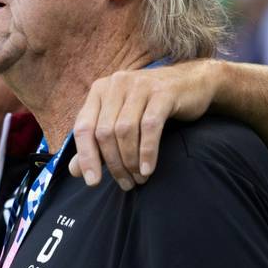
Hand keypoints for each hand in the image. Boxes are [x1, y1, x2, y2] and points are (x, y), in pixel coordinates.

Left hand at [70, 60, 220, 189]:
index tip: (92, 182)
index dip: (86, 157)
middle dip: (113, 164)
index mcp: (100, 90)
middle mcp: (116, 84)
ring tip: (139, 179)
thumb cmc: (152, 106)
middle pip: (104, 132)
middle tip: (125, 183)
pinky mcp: (163, 93)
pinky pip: (149, 127)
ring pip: (125, 131)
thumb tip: (74, 171)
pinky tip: (148, 169)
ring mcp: (139, 86)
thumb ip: (97, 145)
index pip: (83, 127)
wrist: (193, 83)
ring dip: (130, 161)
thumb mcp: (122, 121)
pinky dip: (147, 151)